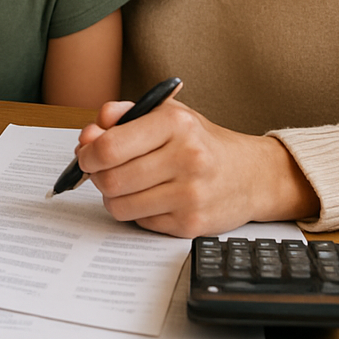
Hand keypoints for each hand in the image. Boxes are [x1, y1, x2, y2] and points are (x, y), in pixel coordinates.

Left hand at [75, 98, 318, 236]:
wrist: (251, 175)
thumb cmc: (200, 141)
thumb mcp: (165, 113)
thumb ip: (122, 114)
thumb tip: (89, 134)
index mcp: (175, 123)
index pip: (110, 146)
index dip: (88, 153)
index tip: (86, 153)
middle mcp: (186, 158)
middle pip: (111, 179)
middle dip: (96, 176)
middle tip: (100, 170)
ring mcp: (191, 195)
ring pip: (120, 205)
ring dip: (112, 196)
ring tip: (125, 183)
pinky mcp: (192, 225)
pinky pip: (140, 222)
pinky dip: (135, 211)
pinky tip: (150, 197)